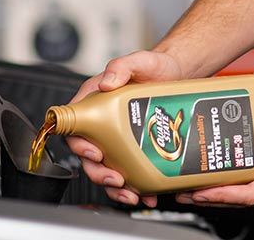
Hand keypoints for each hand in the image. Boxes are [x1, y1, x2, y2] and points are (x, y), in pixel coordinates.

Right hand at [67, 49, 184, 206]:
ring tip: (131, 193)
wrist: (178, 75)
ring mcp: (117, 139)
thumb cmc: (154, 67)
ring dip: (115, 187)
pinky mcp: (133, 149)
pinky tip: (145, 193)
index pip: (75, 128)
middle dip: (99, 173)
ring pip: (106, 169)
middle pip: (89, 156)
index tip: (95, 152)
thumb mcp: (139, 60)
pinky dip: (134, 187)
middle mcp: (102, 124)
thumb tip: (107, 82)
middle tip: (116, 179)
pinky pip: (128, 173)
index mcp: (95, 103)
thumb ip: (121, 66)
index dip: (79, 144)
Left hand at [175, 97, 253, 205]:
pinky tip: (231, 172)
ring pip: (249, 196)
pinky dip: (241, 182)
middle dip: (210, 196)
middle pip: (241, 200)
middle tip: (185, 191)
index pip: (245, 195)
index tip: (196, 191)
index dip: (218, 194)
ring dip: (224, 191)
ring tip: (200, 183)